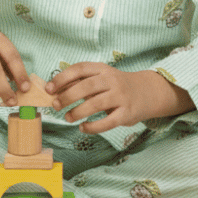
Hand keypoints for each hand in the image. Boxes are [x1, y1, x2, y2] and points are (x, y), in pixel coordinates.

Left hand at [46, 63, 193, 133]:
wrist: (147, 92)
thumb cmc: (116, 86)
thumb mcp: (101, 78)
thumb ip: (81, 83)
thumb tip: (55, 91)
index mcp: (103, 69)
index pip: (80, 68)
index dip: (63, 77)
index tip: (49, 88)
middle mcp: (112, 80)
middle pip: (87, 86)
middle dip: (68, 96)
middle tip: (55, 105)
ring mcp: (121, 97)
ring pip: (96, 104)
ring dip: (78, 112)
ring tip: (67, 118)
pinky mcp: (127, 113)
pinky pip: (108, 122)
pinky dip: (93, 127)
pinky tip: (83, 128)